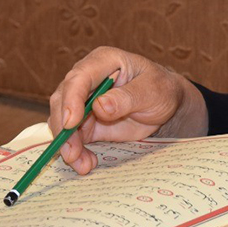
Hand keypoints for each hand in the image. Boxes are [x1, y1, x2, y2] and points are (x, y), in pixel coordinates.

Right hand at [48, 46, 207, 174]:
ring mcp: (82, 100)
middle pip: (63, 100)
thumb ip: (127, 98)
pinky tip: (86, 164)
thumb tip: (99, 106)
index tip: (71, 123)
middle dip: (64, 128)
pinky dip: (75, 151)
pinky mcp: (84, 121)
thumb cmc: (160, 89)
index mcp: (103, 61)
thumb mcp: (152, 91)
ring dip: (67, 144)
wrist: (164, 104)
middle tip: (72, 152)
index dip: (71, 100)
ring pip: (63, 121)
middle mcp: (86, 78)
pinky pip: (72, 136)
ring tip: (82, 165)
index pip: (79, 77)